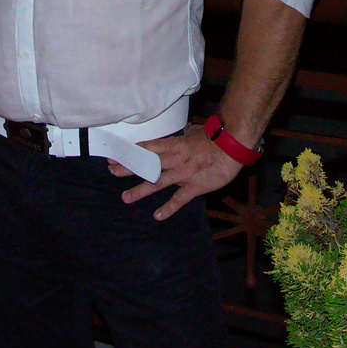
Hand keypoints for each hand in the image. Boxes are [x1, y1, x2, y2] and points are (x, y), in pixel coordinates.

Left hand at [109, 125, 242, 220]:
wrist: (234, 144)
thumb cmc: (217, 136)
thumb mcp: (196, 132)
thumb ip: (187, 136)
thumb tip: (185, 132)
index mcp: (175, 144)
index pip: (147, 147)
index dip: (130, 151)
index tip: (115, 154)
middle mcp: (175, 159)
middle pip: (147, 163)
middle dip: (128, 168)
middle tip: (111, 171)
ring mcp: (184, 173)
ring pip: (158, 181)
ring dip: (141, 189)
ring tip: (125, 198)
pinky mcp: (195, 186)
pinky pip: (180, 198)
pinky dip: (169, 208)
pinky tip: (157, 215)